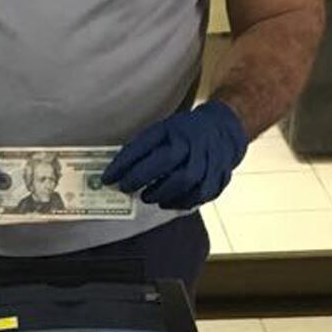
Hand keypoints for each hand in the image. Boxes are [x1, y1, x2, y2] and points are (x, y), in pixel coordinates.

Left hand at [104, 101, 249, 210]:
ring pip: (187, 182)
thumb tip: (117, 171)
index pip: (146, 146)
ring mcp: (211, 160)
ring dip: (163, 194)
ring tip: (148, 197)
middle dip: (143, 179)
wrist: (224, 128)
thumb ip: (143, 148)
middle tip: (128, 189)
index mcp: (177, 130)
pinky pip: (201, 194)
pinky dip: (182, 202)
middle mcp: (194, 144)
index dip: (124, 164)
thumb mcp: (163, 130)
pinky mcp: (220, 177)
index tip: (108, 178)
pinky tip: (168, 203)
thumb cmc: (185, 132)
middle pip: (168, 164)